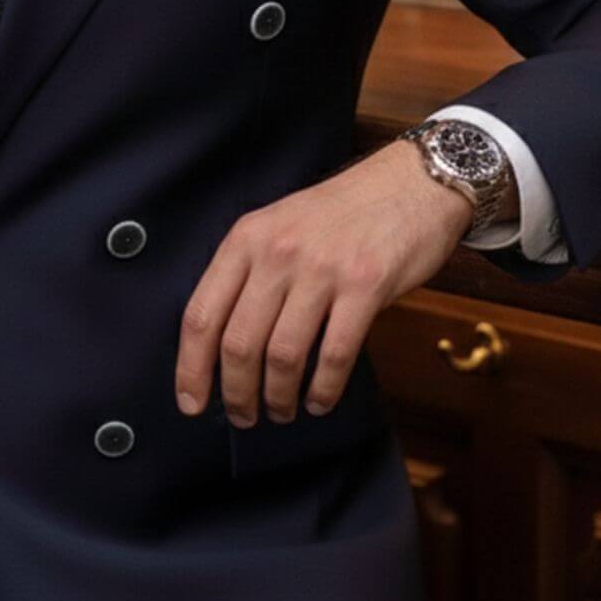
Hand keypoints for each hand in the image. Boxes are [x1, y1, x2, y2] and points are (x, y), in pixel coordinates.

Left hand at [175, 138, 476, 426]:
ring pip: (283, 356)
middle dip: (237, 393)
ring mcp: (321, 269)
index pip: (201, 314)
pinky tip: (320, 400)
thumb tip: (223, 346)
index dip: (191, 369)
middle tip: (245, 417)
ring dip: (278, 397)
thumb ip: (250, 273)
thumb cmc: (341, 214)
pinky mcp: (365, 285)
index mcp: (246, 238)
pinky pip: (334, 355)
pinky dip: (323, 389)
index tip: (191, 403)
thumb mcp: (279, 226)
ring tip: (282, 411)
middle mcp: (277, 252)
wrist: (410, 183)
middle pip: (238, 343)